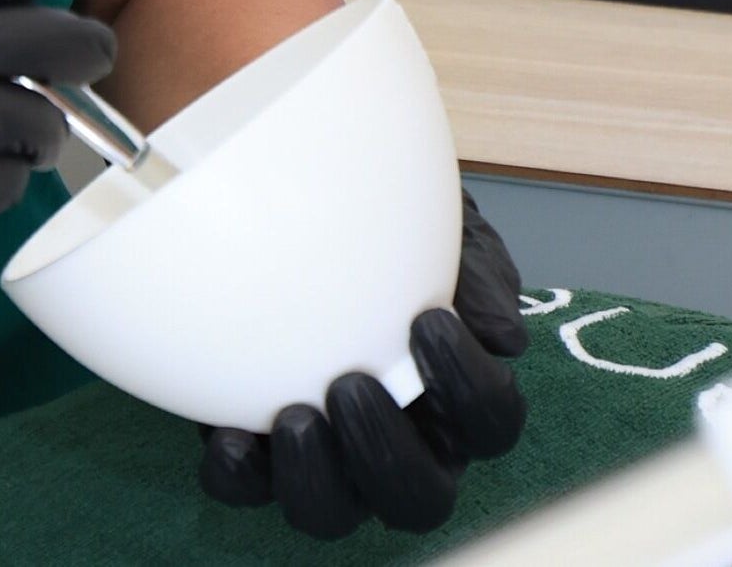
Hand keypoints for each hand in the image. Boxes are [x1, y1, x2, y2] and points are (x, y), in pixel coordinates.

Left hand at [196, 191, 530, 537]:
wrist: (291, 217)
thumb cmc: (387, 232)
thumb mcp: (437, 231)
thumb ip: (475, 275)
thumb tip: (502, 335)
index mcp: (454, 399)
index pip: (491, 422)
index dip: (471, 386)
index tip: (427, 319)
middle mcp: (401, 444)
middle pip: (418, 499)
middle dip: (387, 456)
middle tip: (350, 385)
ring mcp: (329, 456)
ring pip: (334, 513)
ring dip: (317, 478)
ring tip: (292, 415)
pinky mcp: (259, 450)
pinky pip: (249, 490)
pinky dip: (240, 475)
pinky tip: (229, 436)